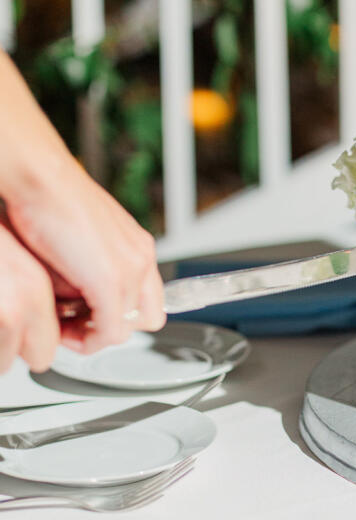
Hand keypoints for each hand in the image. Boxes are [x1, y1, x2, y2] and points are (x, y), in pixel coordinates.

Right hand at [5, 157, 165, 353]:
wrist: (42, 178)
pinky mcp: (110, 281)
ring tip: (66, 331)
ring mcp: (130, 270)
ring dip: (95, 336)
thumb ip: (88, 266)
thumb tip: (73, 296)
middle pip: (148, 316)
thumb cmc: (51, 201)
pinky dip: (87, 340)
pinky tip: (63, 332)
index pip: (148, 297)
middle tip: (79, 328)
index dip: (119, 313)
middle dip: (112, 328)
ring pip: (127, 328)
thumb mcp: (82, 239)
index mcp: (136, 246)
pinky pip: (109, 332)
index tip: (90, 318)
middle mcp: (141, 257)